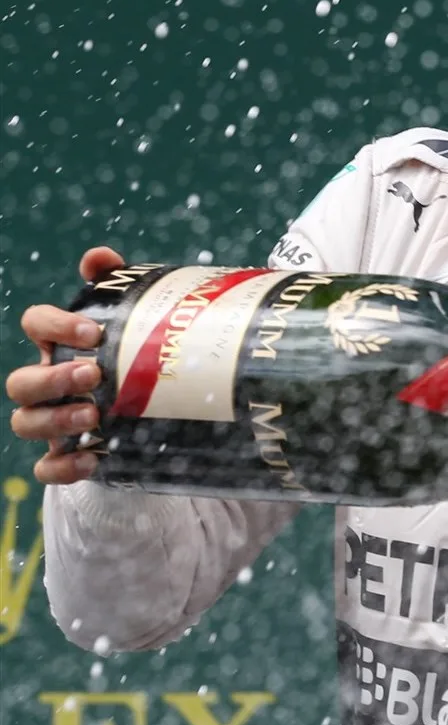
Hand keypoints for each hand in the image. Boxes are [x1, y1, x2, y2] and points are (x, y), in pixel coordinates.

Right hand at [7, 246, 123, 484]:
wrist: (149, 414)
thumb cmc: (131, 356)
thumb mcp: (130, 321)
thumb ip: (115, 286)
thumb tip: (99, 256)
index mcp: (58, 345)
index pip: (35, 324)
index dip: (54, 325)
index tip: (93, 332)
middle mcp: (46, 383)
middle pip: (20, 381)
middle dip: (51, 378)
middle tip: (94, 374)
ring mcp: (50, 421)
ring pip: (25, 422)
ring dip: (55, 418)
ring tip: (96, 413)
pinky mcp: (65, 456)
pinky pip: (46, 468)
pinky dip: (64, 466)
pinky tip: (93, 458)